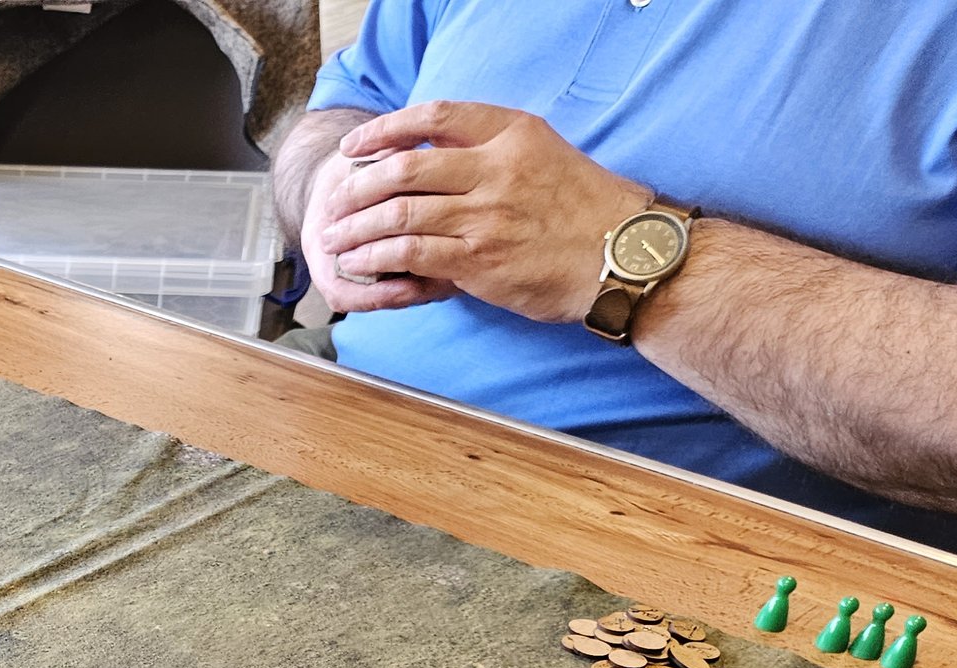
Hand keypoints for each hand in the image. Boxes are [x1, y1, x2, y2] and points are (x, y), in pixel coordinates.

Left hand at [315, 101, 653, 323]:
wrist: (622, 257)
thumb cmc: (585, 211)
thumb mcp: (545, 157)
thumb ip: (493, 152)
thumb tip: (436, 154)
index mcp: (514, 133)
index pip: (436, 114)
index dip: (386, 128)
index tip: (356, 144)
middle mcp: (497, 168)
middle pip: (404, 166)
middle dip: (358, 185)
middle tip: (336, 200)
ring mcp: (486, 214)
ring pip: (399, 212)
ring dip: (357, 227)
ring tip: (334, 238)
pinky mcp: (478, 259)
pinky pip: (410, 253)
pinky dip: (377, 258)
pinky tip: (360, 264)